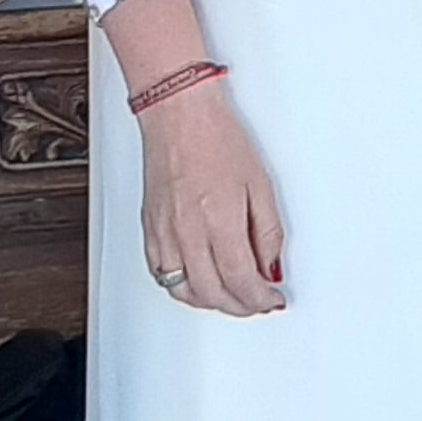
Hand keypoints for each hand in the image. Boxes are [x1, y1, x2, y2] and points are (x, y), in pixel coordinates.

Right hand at [139, 80, 285, 316]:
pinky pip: (162, 275)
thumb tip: (271, 266)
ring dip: (212, 302)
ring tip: (232, 296)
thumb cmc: (217, 137)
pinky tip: (200, 283)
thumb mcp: (260, 183)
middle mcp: (187, 232)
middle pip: (213, 293)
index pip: (241, 281)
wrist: (179, 114)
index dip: (260, 299)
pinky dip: (184, 288)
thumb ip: (268, 232)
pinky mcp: (150, 229)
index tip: (272, 299)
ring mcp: (164, 233)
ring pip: (185, 292)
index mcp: (219, 220)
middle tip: (257, 302)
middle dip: (240, 306)